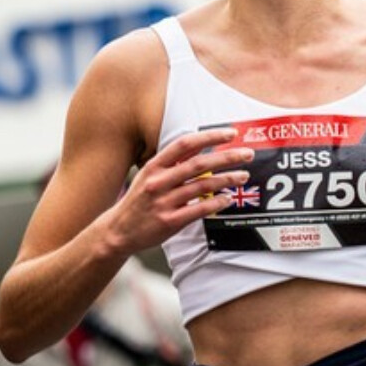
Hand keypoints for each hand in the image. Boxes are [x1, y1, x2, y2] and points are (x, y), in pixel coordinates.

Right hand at [105, 128, 253, 251]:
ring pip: (203, 186)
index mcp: (154, 166)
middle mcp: (158, 181)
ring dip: (227, 179)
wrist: (117, 232)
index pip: (185, 144)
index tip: (230, 133)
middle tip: (247, 154)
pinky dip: (217, 203)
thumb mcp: (149, 175)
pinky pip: (200, 209)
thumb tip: (200, 144)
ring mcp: (164, 202)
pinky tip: (228, 199)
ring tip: (243, 176)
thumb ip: (173, 162)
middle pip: (199, 164)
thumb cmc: (138, 200)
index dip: (209, 136)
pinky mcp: (170, 221)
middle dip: (227, 157)